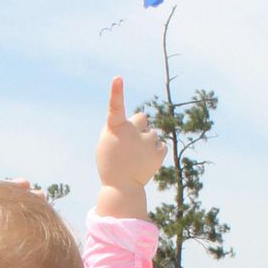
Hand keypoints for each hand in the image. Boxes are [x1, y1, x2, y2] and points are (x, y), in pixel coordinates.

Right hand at [94, 77, 165, 216]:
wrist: (122, 188)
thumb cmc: (110, 162)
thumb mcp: (107, 142)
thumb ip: (117, 126)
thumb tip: (135, 119)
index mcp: (115, 129)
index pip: (115, 107)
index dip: (116, 92)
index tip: (117, 78)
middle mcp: (132, 133)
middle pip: (141, 118)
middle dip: (138, 126)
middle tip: (130, 143)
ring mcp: (147, 143)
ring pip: (151, 133)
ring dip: (146, 142)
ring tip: (136, 158)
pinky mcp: (159, 153)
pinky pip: (160, 145)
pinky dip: (154, 153)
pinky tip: (145, 163)